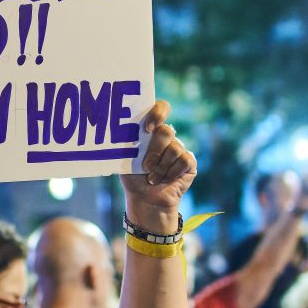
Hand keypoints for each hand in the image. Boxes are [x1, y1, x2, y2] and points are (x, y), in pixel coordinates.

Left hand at [120, 101, 196, 231]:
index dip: (157, 113)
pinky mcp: (189, 163)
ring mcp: (179, 149)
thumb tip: (118, 130)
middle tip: (146, 166)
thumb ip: (127, 143)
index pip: (161, 108)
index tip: (148, 128)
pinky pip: (184, 160)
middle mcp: (167, 137)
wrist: (145, 199)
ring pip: (175, 148)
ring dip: (161, 167)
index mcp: (152, 131)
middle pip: (167, 131)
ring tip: (152, 178)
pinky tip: (166, 179)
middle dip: (155, 151)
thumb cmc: (133, 177)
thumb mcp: (126, 159)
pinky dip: (172, 172)